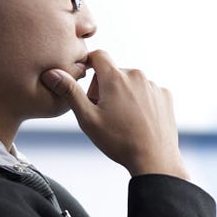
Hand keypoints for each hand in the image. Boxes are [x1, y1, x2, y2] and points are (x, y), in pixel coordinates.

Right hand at [41, 49, 188, 178]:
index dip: (89, 66)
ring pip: (131, 83)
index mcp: (115, 77)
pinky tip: (138, 121)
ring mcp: (153, 85)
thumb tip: (52, 73)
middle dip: (105, 88)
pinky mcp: (165, 96)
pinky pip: (147, 92)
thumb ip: (70, 92)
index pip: (98, 55)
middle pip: (113, 72)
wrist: (154, 160)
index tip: (86, 82)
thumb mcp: (87, 118)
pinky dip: (140, 102)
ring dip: (123, 95)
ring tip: (122, 121)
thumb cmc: (119, 141)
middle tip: (103, 113)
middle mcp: (136, 75)